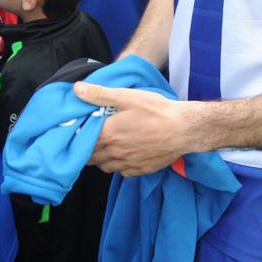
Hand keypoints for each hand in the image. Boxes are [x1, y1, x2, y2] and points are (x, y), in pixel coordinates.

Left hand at [73, 81, 193, 176]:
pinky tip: (123, 155)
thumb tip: (77, 88)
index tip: (80, 130)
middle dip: (88, 149)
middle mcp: (115, 153)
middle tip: (90, 139)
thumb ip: (99, 94)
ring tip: (105, 147)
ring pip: (105, 167)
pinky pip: (122, 173)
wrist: (184, 129)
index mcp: (108, 135)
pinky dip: (118, 166)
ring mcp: (129, 164)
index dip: (79, 137)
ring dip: (101, 159)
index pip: (83, 142)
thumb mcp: (126, 96)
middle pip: (92, 157)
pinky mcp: (141, 170)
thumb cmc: (156, 111)